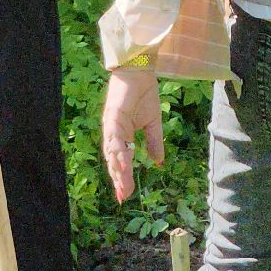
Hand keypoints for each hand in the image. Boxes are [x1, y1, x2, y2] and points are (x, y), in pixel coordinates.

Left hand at [102, 68, 164, 203]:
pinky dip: (117, 150)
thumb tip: (159, 163)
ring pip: (113, 152)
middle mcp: (113, 134)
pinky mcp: (112, 117)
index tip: (126, 195)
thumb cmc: (144, 95)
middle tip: (123, 197)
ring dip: (118, 169)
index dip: (123, 178)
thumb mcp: (153, 124)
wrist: (140, 73)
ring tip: (122, 186)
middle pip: (115, 161)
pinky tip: (121, 163)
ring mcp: (111, 126)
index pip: (121, 161)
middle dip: (119, 179)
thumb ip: (154, 143)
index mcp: (121, 136)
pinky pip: (114, 137)